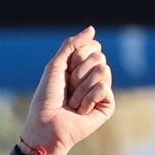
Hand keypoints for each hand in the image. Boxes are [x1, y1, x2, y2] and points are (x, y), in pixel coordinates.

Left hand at [18, 27, 114, 154]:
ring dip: (82, 87)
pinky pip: (104, 88)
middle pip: (99, 57)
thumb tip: (92, 29)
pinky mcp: (107, 106)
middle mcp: (93, 77)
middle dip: (79, 72)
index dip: (77, 56)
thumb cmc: (47, 97)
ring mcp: (102, 92)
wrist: (47, 125)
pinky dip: (88, 98)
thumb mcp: (56, 65)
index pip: (93, 47)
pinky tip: (81, 110)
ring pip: (103, 70)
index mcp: (82, 66)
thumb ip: (72, 45)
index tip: (65, 71)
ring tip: (73, 102)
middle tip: (68, 89)